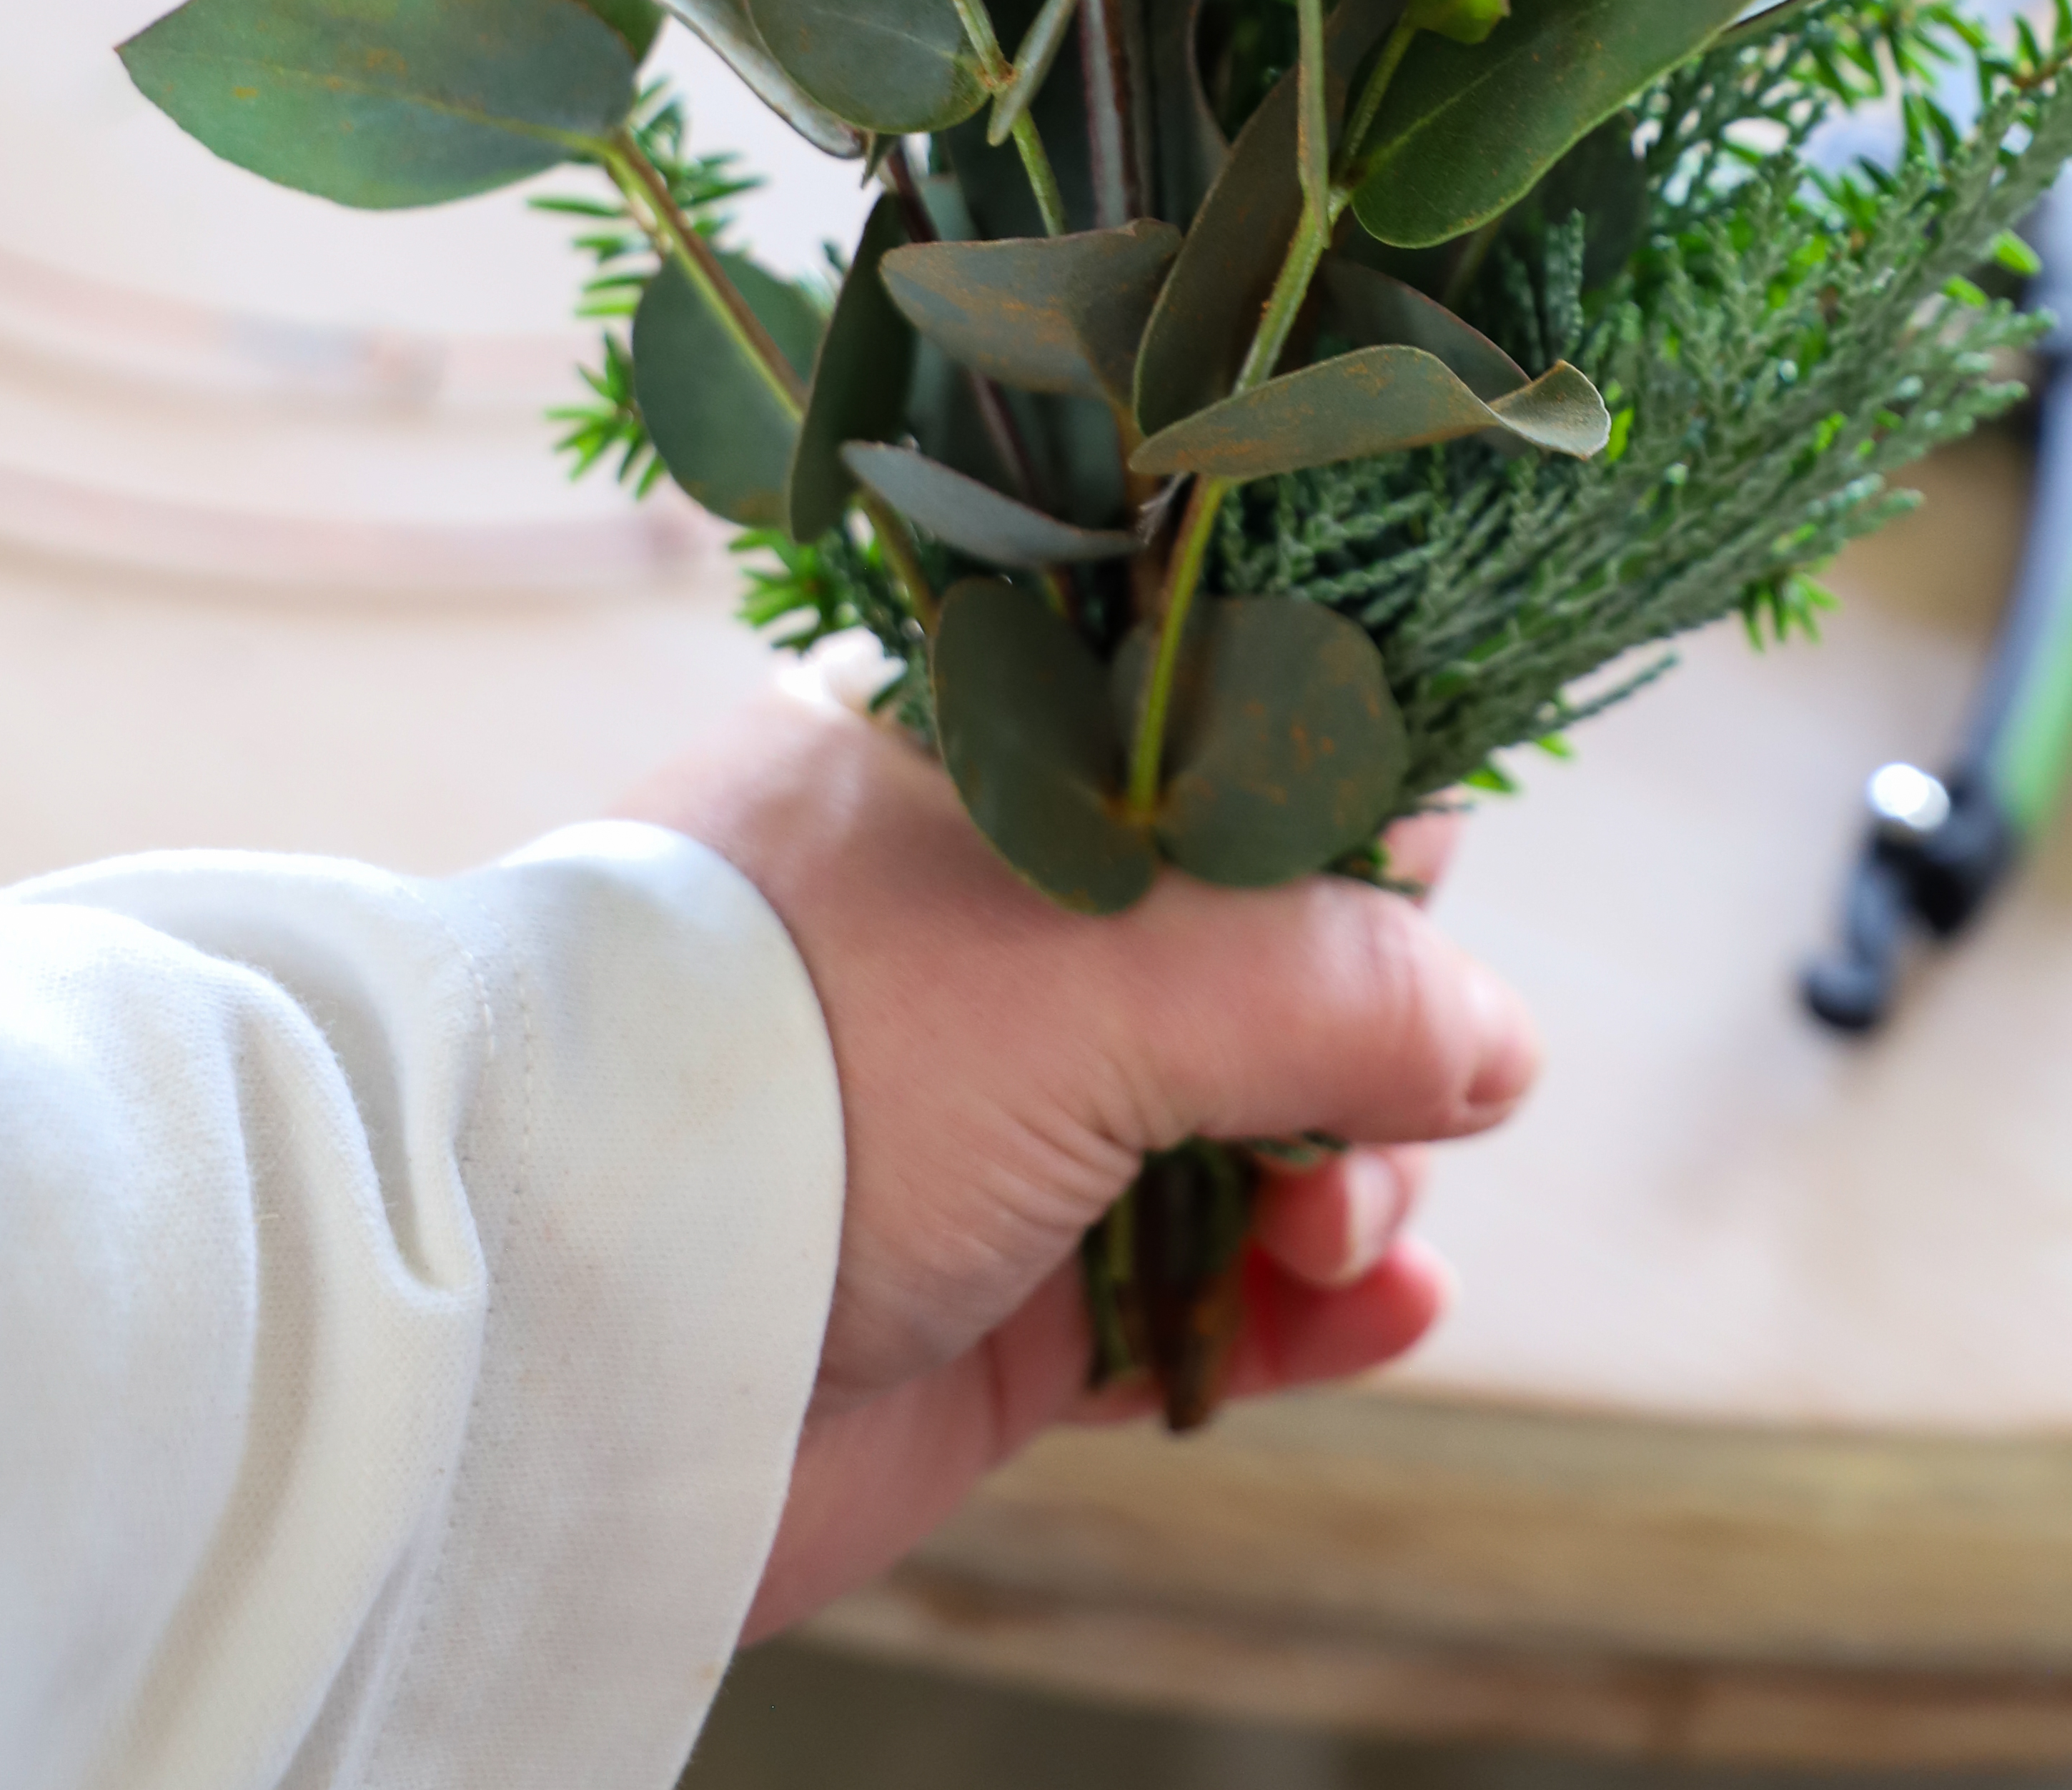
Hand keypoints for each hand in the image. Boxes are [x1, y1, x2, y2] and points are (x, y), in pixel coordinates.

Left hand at [624, 657, 1539, 1634]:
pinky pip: (1207, 1294)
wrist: (573, 1320)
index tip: (1429, 884)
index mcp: (996, 778)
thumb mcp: (1101, 971)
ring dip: (1354, 1182)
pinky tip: (1383, 1305)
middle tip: (1378, 1108)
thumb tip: (1497, 1046)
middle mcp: (1002, 932)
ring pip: (1259, 1132)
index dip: (1352, 815)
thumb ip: (1331, 983)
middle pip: (1273, 955)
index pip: (1229, 750)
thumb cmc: (810, 1055)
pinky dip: (1308, 1305)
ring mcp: (1006, 1120)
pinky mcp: (1006, 1302)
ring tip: (1337, 1237)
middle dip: (1374, 1036)